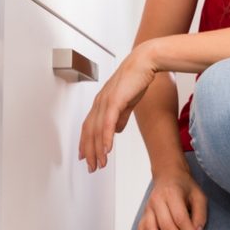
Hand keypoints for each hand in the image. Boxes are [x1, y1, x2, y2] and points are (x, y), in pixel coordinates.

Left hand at [78, 44, 158, 170]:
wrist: (144, 62)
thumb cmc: (136, 79)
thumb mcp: (127, 102)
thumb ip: (120, 117)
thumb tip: (116, 130)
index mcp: (101, 103)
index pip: (89, 127)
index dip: (86, 143)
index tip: (85, 157)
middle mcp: (99, 103)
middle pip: (90, 132)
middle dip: (90, 151)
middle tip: (92, 167)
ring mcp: (106, 101)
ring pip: (98, 130)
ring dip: (98, 149)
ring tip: (100, 163)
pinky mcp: (115, 100)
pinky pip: (108, 123)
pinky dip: (106, 138)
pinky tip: (107, 149)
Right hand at [137, 167, 207, 229]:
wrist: (168, 174)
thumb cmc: (185, 187)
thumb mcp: (199, 195)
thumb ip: (200, 214)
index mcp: (172, 194)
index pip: (181, 218)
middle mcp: (157, 201)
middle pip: (166, 225)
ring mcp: (148, 208)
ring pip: (151, 229)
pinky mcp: (144, 214)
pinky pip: (140, 229)